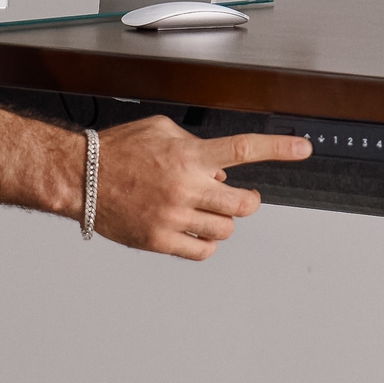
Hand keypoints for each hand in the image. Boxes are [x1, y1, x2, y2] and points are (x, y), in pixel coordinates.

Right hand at [97, 115, 310, 258]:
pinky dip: (206, 243)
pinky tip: (194, 232)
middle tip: (239, 199)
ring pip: (226, 230)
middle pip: (244, 204)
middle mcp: (186, 188)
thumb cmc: (117, 152)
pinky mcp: (159, 241)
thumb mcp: (161, 131)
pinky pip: (202, 251)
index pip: (244, 149)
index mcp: (189, 157)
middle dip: (247, 201)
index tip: (303, 148)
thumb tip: (221, 172)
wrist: (80, 177)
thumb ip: (196, 147)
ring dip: (222, 222)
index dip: (279, 148)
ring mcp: (174, 217)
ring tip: (203, 212)